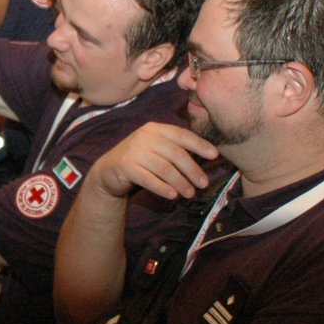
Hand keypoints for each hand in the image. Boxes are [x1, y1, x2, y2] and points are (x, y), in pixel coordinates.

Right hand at [88, 123, 217, 201]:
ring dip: (180, 182)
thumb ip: (175, 148)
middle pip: (175, 153)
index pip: (182, 135)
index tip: (215, 156)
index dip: (199, 145)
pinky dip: (162, 187)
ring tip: (190, 193)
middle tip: (203, 184)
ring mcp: (134, 151)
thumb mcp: (156, 148)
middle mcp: (145, 136)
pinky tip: (172, 195)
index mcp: (156, 128)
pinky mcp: (125, 166)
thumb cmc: (140, 160)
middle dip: (192, 170)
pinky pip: (148, 179)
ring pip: (164, 168)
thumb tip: (207, 156)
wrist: (109, 170)